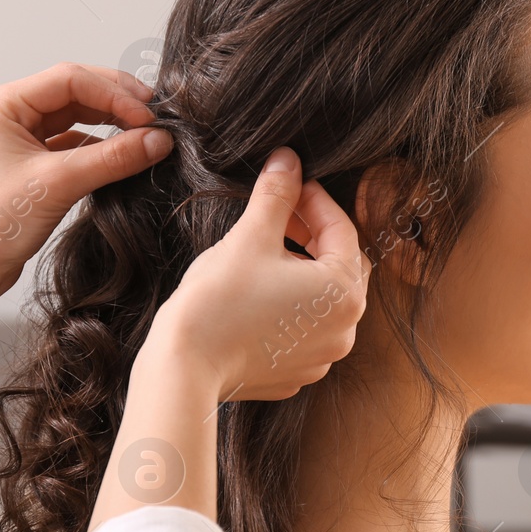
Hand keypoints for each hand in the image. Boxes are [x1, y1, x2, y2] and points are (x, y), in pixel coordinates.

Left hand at [0, 62, 172, 306]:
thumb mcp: (59, 184)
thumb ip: (113, 158)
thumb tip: (159, 139)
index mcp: (2, 104)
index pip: (70, 80)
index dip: (114, 94)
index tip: (149, 117)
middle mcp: (7, 112)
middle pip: (75, 91)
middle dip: (116, 101)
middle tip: (155, 116)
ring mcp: (18, 136)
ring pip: (76, 115)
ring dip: (111, 122)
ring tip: (144, 134)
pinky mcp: (29, 161)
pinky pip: (72, 140)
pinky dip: (99, 145)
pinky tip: (122, 154)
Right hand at [151, 146, 370, 401]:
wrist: (186, 365)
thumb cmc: (219, 299)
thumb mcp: (251, 236)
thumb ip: (277, 194)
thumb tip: (288, 160)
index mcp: (344, 292)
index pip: (342, 229)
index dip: (315, 200)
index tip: (292, 183)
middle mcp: (345, 329)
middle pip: (340, 265)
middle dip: (314, 235)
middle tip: (283, 213)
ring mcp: (322, 356)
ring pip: (324, 300)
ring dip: (304, 270)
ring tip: (269, 250)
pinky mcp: (297, 371)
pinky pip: (305, 329)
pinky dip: (292, 305)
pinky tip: (261, 291)